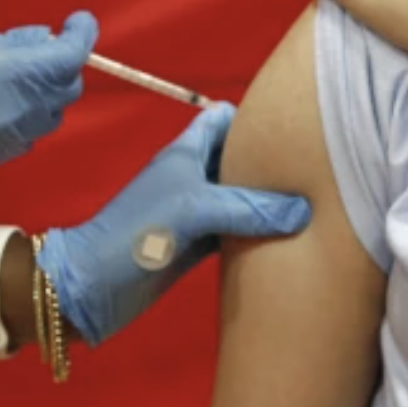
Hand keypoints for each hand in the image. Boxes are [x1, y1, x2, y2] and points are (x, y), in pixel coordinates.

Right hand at [0, 13, 97, 189]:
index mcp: (6, 73)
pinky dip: (15, 120)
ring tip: (9, 77)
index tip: (76, 21)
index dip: (81, 35)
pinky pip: (14, 141)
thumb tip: (33, 42)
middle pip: (63, 92)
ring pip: (43, 121)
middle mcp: (11, 115)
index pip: (69, 57)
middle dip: (59, 66)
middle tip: (37, 48)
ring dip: (39, 96)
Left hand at [37, 103, 310, 345]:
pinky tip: (286, 241)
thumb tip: (302, 210)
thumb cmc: (136, 235)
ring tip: (313, 205)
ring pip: (241, 198)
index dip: (257, 117)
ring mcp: (194, 214)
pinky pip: (235, 233)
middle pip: (239, 157)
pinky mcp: (196, 247)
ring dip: (268, 202)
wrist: (92, 289)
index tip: (297, 129)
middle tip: (316, 172)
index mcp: (187, 153)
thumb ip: (247, 206)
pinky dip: (257, 234)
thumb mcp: (193, 210)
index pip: (226, 118)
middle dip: (272, 162)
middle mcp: (193, 178)